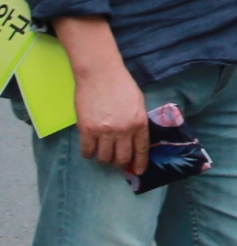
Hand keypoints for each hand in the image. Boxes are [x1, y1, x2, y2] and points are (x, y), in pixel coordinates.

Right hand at [60, 17, 147, 176]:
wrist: (100, 74)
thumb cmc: (122, 85)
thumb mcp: (139, 104)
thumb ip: (138, 122)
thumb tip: (136, 140)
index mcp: (139, 124)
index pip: (141, 151)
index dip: (139, 164)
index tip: (138, 171)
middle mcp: (123, 130)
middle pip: (121, 158)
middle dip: (120, 164)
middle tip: (117, 162)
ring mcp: (104, 131)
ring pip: (104, 157)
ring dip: (104, 159)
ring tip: (103, 155)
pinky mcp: (87, 129)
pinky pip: (87, 150)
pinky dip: (88, 154)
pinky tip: (90, 151)